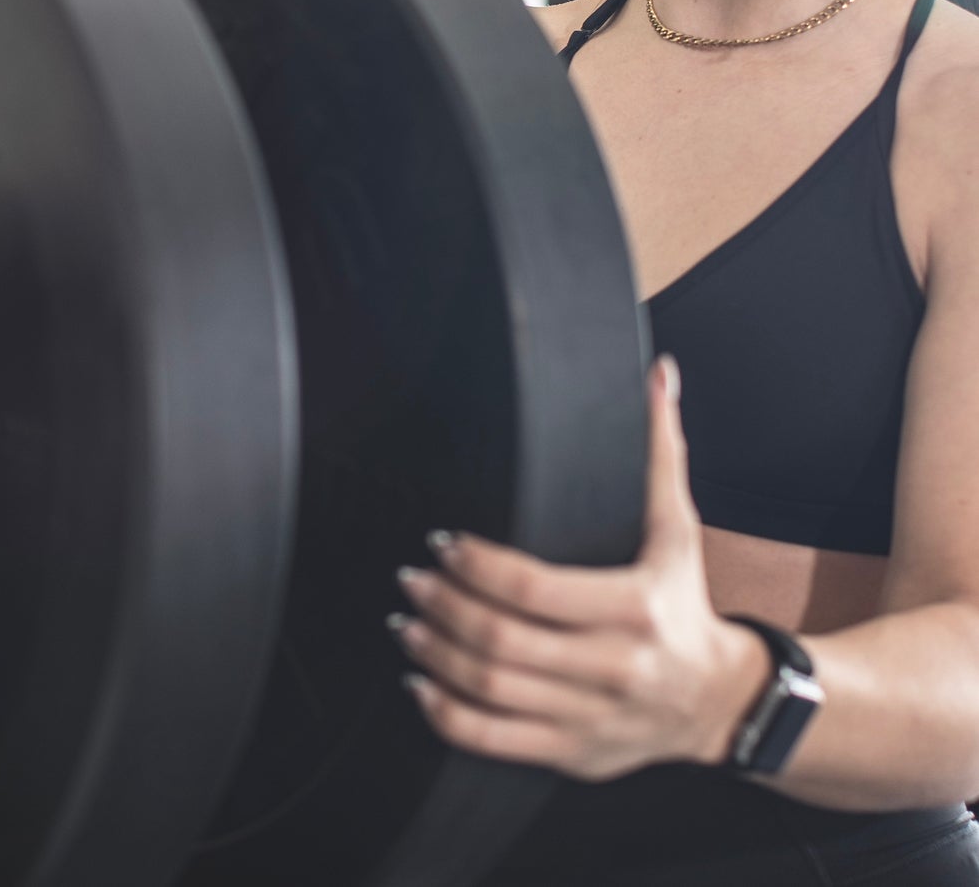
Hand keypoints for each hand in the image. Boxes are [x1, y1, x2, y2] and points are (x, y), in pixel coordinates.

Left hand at [393, 355, 768, 781]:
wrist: (723, 702)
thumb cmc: (684, 602)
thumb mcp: (679, 527)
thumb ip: (660, 451)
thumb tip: (658, 374)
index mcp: (635, 607)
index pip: (535, 588)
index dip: (477, 566)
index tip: (443, 542)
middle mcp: (615, 668)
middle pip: (504, 641)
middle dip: (444, 606)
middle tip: (411, 577)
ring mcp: (593, 718)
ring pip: (492, 692)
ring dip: (436, 654)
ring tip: (405, 621)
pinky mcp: (575, 754)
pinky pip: (496, 743)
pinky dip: (448, 716)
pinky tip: (420, 683)